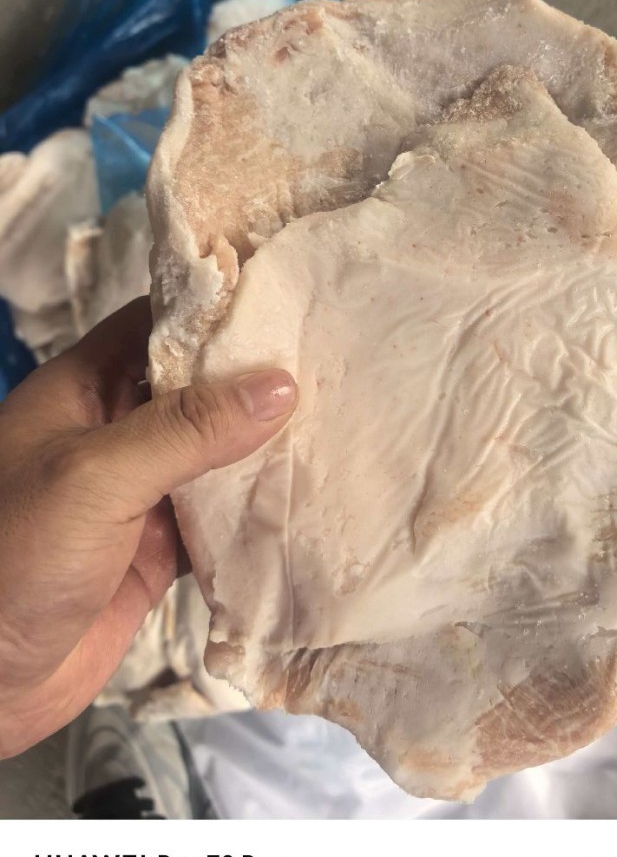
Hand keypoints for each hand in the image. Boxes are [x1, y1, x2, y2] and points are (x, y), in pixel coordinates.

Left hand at [0, 298, 296, 757]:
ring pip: (216, 454)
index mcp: (86, 390)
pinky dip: (259, 511)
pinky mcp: (159, 550)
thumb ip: (185, 430)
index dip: (219, 307)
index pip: (159, 322)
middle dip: (258, 377)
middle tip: (337, 359)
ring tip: (342, 418)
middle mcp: (117, 432)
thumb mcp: (95, 476)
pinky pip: (220, 518)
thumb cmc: (12, 558)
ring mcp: (140, 493)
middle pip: (198, 387)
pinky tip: (311, 498)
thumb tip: (279, 386)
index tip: (291, 298)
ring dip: (267, 445)